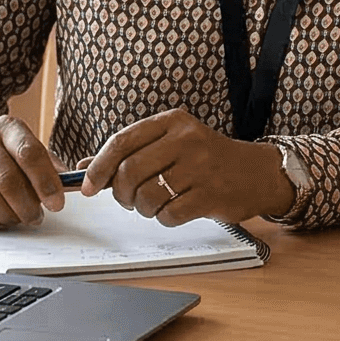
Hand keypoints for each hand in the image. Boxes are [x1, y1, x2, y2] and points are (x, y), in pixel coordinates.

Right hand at [0, 116, 65, 228]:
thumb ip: (51, 168)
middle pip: (6, 177)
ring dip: (8, 214)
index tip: (57, 204)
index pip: (28, 152)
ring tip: (19, 219)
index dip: (45, 181)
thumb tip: (78, 184)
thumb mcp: (29, 153)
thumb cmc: (7, 158)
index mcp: (7, 127)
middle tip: (37, 217)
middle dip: (27, 204)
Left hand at [80, 109, 291, 225]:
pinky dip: (164, 218)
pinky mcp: (210, 194)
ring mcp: (200, 167)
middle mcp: (186, 139)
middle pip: (130, 171)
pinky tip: (174, 211)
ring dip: (144, 208)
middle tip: (128, 201)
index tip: (88, 187)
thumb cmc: (206, 160)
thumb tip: (82, 170)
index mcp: (172, 122)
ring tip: (156, 205)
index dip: (98, 167)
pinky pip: (169, 214)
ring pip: (147, 196)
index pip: (121, 142)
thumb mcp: (170, 145)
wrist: (257, 173)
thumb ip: (129, 154)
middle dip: (121, 194)